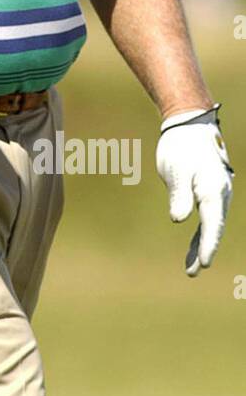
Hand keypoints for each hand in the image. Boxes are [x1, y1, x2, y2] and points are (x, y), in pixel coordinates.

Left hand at [155, 109, 232, 275]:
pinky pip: (207, 217)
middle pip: (214, 227)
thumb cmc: (181, 147)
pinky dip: (201, 233)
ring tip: (191, 268)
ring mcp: (215, 192)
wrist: (189, 125)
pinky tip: (193, 247)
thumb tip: (179, 219)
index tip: (203, 263)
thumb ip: (179, 195)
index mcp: (211, 189)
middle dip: (205, 249)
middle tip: (194, 271)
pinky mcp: (207, 191)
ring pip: (212, 224)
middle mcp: (218, 193)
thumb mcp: (176, 170)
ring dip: (202, 244)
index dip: (207, 244)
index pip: (211, 222)